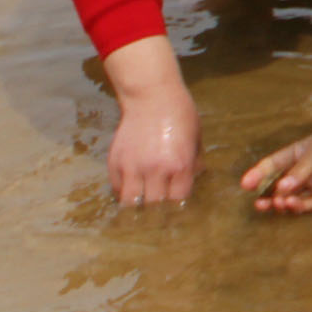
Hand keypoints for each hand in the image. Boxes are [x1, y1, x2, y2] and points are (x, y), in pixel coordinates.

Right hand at [110, 86, 201, 207]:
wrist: (152, 96)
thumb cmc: (180, 115)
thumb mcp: (196, 138)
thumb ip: (194, 163)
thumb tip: (193, 181)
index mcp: (179, 165)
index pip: (177, 201)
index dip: (177, 208)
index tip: (177, 210)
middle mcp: (155, 170)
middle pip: (153, 207)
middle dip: (157, 212)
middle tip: (159, 214)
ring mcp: (132, 167)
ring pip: (130, 203)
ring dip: (137, 206)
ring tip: (142, 206)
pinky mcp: (115, 163)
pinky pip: (117, 189)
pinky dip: (124, 193)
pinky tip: (131, 189)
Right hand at [242, 102, 311, 212]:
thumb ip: (303, 166)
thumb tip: (282, 187)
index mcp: (298, 153)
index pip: (273, 165)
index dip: (258, 174)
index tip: (244, 184)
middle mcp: (305, 171)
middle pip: (279, 187)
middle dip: (266, 196)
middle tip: (258, 203)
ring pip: (293, 199)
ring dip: (282, 203)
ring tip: (278, 202)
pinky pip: (311, 205)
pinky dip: (299, 207)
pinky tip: (292, 203)